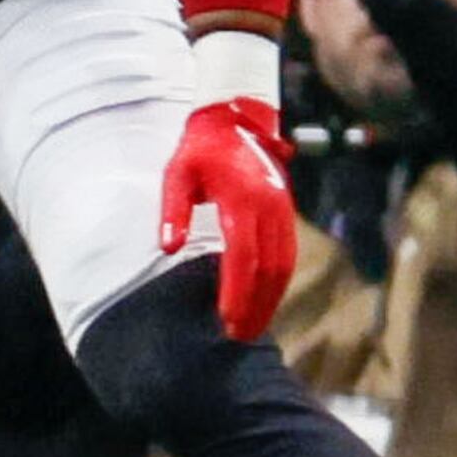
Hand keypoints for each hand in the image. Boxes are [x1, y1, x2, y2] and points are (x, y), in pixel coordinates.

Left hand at [159, 96, 297, 342]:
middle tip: (239, 335)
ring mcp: (283, 210)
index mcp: (242, 200)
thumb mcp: (176, 174)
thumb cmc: (198, 151)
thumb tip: (169, 248)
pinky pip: (287, 254)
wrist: (234, 122)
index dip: (237, 291)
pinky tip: (264, 300)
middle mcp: (270, 208)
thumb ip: (173, 211)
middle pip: (270, 268)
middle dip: (257, 304)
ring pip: (284, 264)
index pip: (243, 256)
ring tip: (251, 327)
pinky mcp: (286, 213)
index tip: (227, 319)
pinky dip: (278, 281)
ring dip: (271, 298)